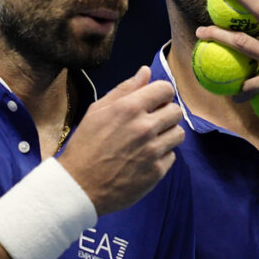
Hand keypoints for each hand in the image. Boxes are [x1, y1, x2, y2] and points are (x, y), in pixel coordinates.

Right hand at [58, 66, 184, 214]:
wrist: (79, 186)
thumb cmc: (85, 146)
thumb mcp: (97, 112)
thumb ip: (124, 89)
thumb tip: (145, 71)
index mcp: (128, 108)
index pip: (165, 89)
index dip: (161, 94)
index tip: (155, 102)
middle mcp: (144, 127)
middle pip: (176, 111)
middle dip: (166, 114)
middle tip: (152, 122)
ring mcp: (152, 151)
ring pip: (179, 133)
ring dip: (167, 135)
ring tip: (150, 141)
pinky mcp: (156, 171)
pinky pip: (172, 156)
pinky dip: (162, 156)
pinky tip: (144, 158)